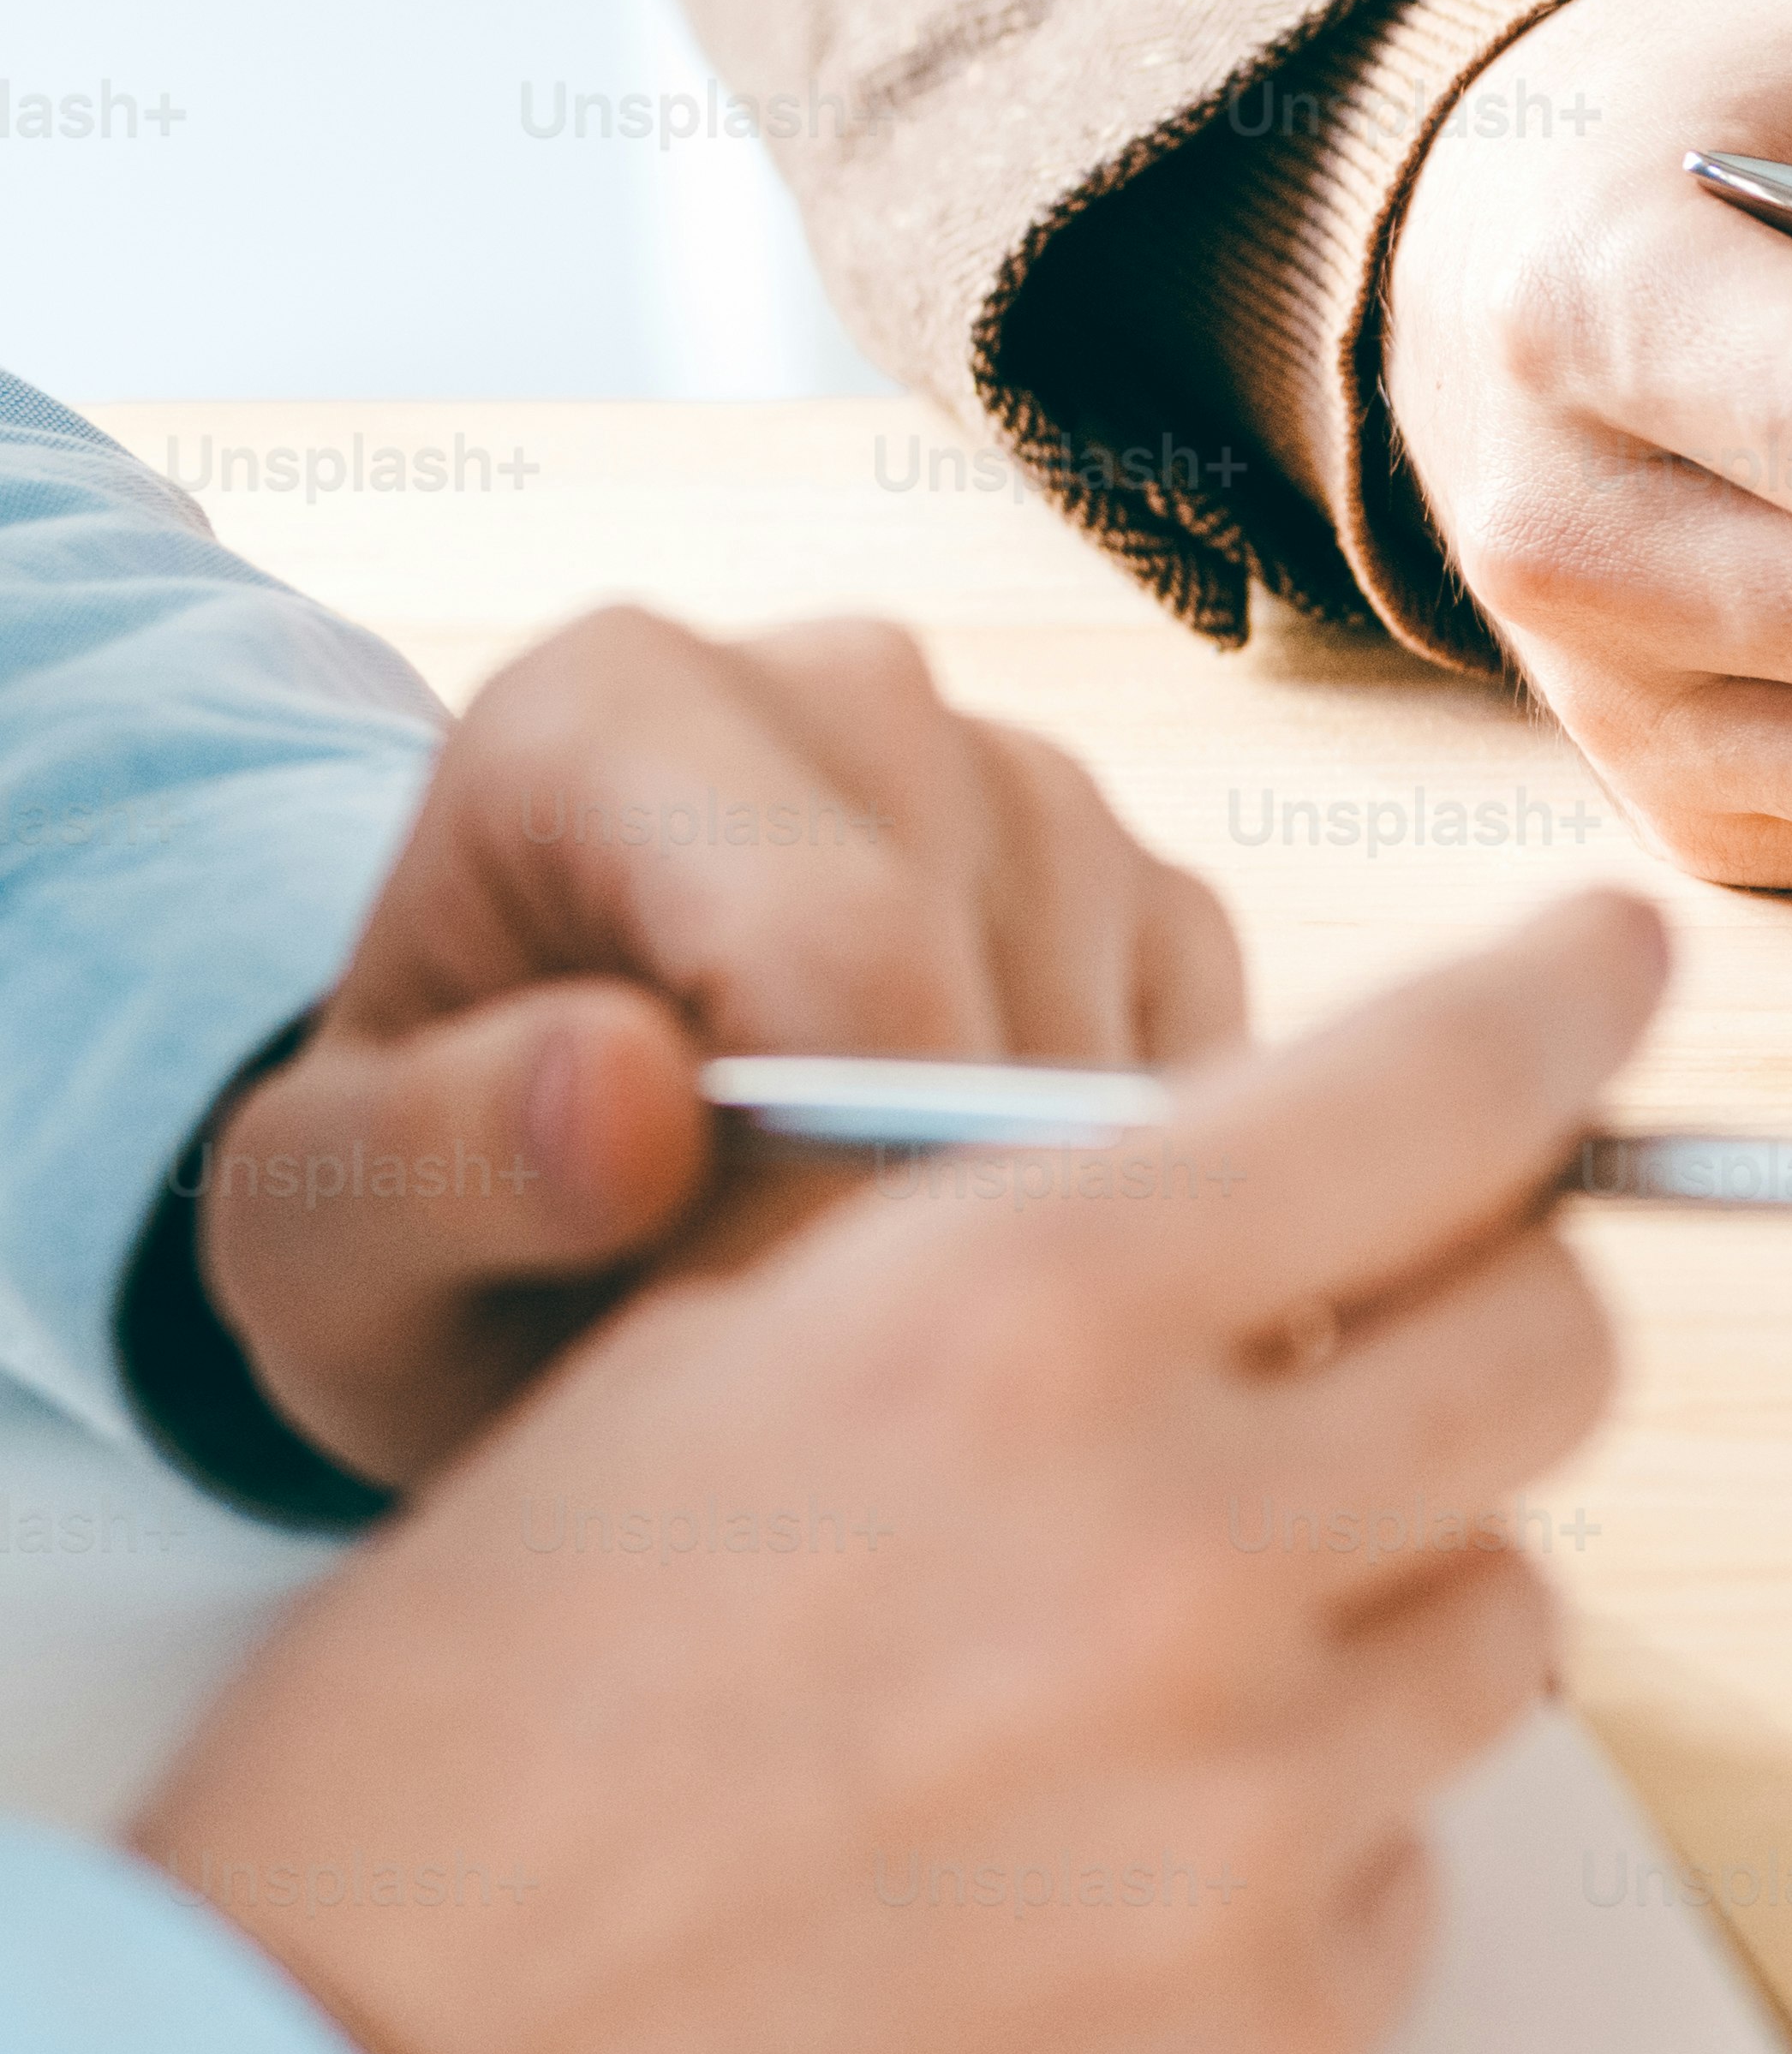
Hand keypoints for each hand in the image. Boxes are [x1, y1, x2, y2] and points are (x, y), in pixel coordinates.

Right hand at [124, 893, 1666, 2053]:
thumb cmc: (491, 1729)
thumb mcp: (713, 1370)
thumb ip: (1018, 1252)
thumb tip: (1280, 1155)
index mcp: (1016, 1325)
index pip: (1437, 1096)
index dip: (1557, 1012)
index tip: (1615, 966)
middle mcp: (1181, 1544)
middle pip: (1553, 1350)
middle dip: (1486, 1325)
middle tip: (1375, 1361)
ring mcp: (1256, 1804)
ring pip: (1505, 1613)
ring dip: (1381, 1605)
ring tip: (1139, 1670)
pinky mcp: (1281, 2025)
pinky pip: (1414, 1860)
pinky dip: (1301, 1848)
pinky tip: (1086, 1884)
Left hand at [196, 609, 1245, 1488]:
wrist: (534, 1205)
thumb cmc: (419, 1220)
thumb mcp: (322, 1244)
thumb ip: (426, 1166)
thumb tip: (629, 1086)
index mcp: (613, 703)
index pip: (841, 951)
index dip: (838, 1202)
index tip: (759, 1363)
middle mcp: (853, 690)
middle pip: (998, 1006)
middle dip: (918, 1234)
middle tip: (775, 1362)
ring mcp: (1034, 783)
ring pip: (1124, 1070)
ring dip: (1011, 1235)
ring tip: (837, 1298)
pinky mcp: (1158, 899)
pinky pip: (1208, 1101)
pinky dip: (1105, 1218)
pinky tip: (945, 1244)